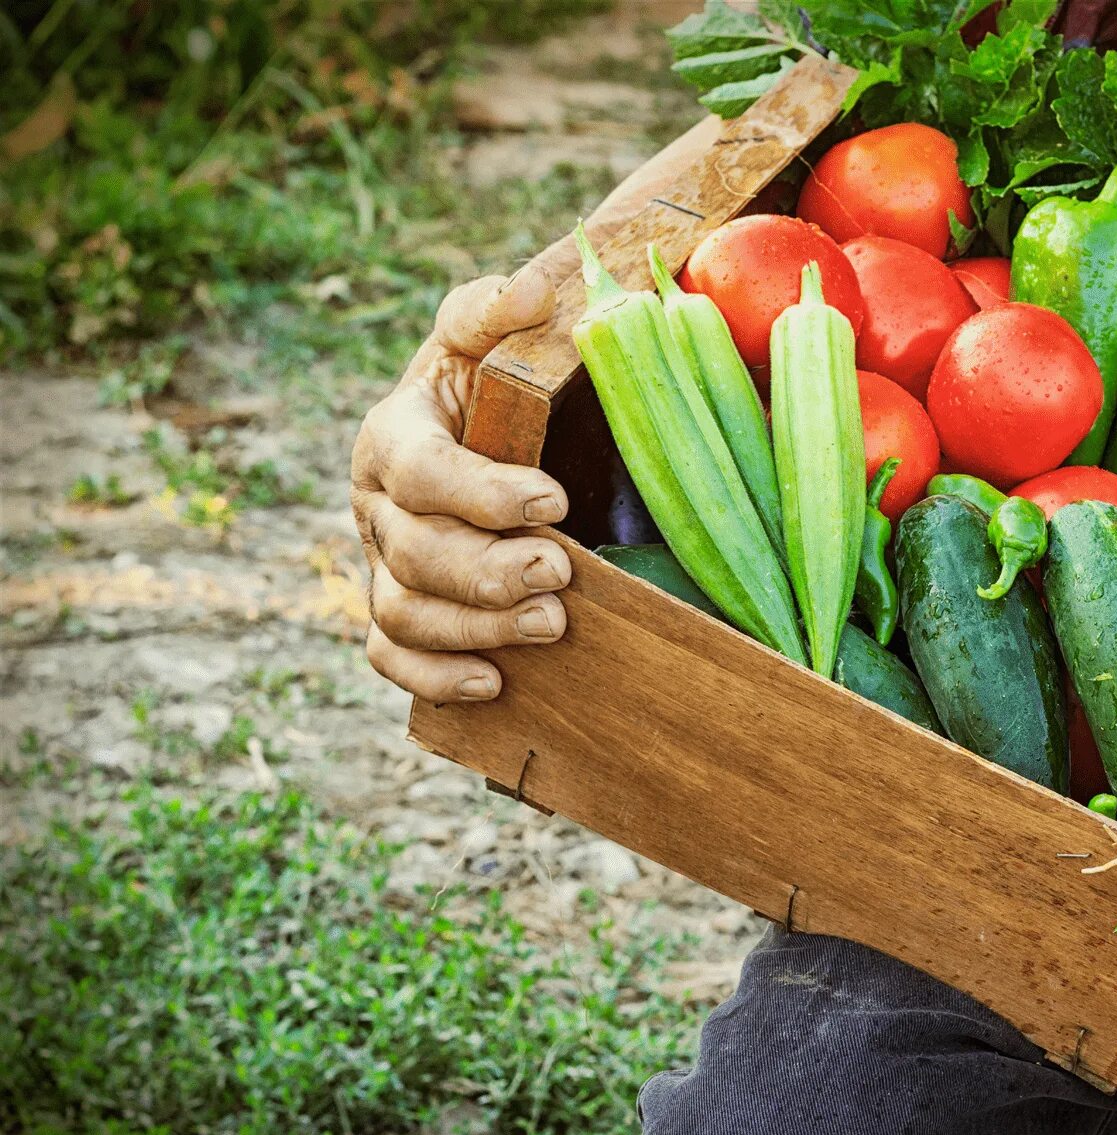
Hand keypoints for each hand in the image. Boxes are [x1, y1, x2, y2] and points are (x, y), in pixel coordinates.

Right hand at [351, 262, 573, 702]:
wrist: (483, 438)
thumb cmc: (489, 386)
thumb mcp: (486, 339)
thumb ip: (495, 312)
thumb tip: (530, 290)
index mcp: (393, 437)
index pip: (420, 472)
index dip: (483, 494)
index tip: (555, 502)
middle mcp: (378, 507)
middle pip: (414, 554)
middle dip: (488, 570)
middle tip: (560, 573)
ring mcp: (383, 565)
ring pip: (405, 613)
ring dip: (477, 627)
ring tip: (551, 625)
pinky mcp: (398, 613)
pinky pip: (393, 657)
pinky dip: (436, 678)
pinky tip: (496, 684)